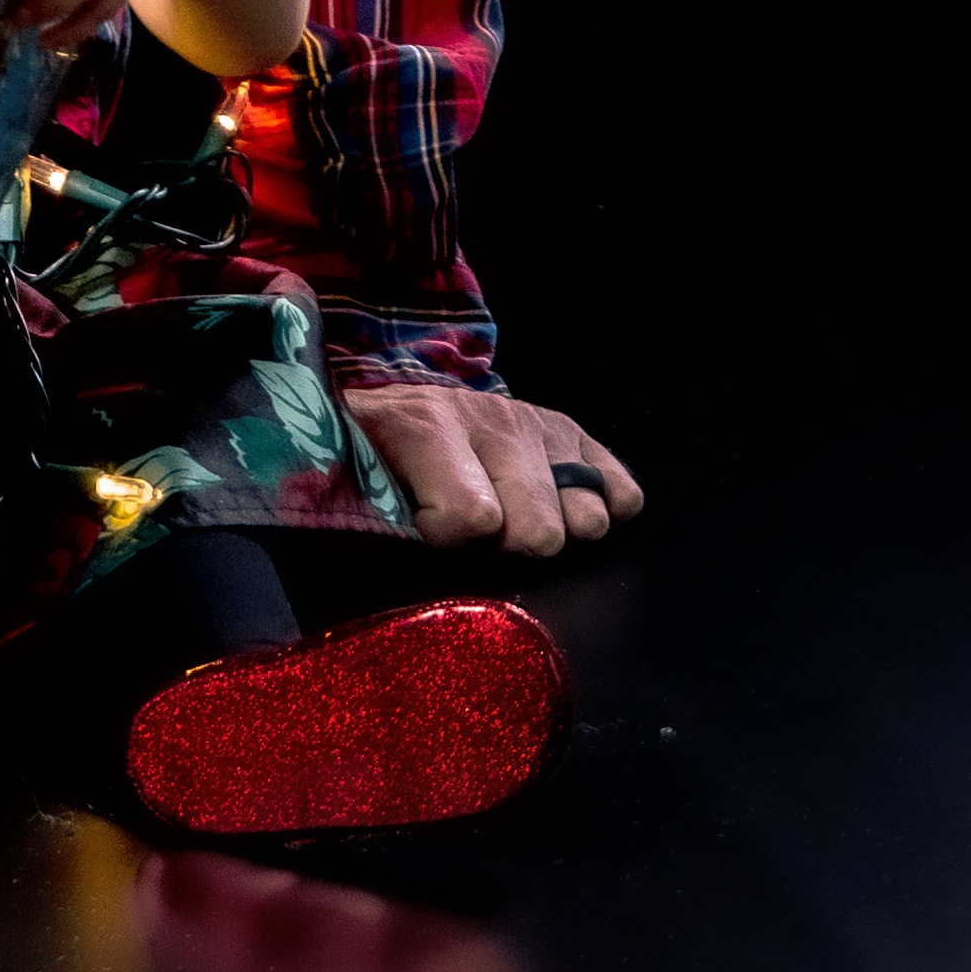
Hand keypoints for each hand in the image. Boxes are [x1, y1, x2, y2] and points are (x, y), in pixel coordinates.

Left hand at [340, 380, 644, 557]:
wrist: (392, 405)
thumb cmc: (370, 458)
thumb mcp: (348, 474)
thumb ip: (368, 512)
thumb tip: (397, 565)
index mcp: (422, 426)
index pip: (472, 516)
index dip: (449, 541)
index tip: (427, 534)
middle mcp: (490, 418)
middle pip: (539, 530)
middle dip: (509, 549)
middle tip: (480, 540)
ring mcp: (536, 425)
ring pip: (587, 517)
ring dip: (554, 532)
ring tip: (514, 525)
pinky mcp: (572, 433)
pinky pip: (622, 492)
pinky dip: (600, 511)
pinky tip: (559, 510)